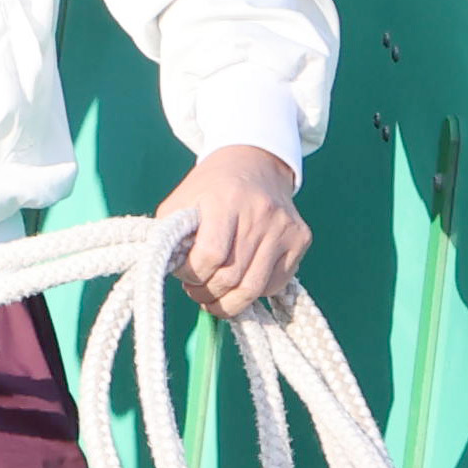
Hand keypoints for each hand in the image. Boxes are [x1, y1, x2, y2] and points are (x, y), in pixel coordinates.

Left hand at [158, 145, 308, 317]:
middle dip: (206, 293)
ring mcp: (285, 228)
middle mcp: (260, 214)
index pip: (210, 255)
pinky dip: (253, 293)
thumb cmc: (211, 188)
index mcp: (225, 201)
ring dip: (228, 303)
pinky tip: (237, 283)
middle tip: (193, 291)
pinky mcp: (301, 239)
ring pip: (254, 288)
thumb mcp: (182, 201)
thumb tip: (166, 271)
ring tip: (211, 298)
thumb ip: (169, 234)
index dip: (191, 274)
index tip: (182, 274)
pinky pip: (275, 284)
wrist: (255, 164)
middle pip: (232, 277)